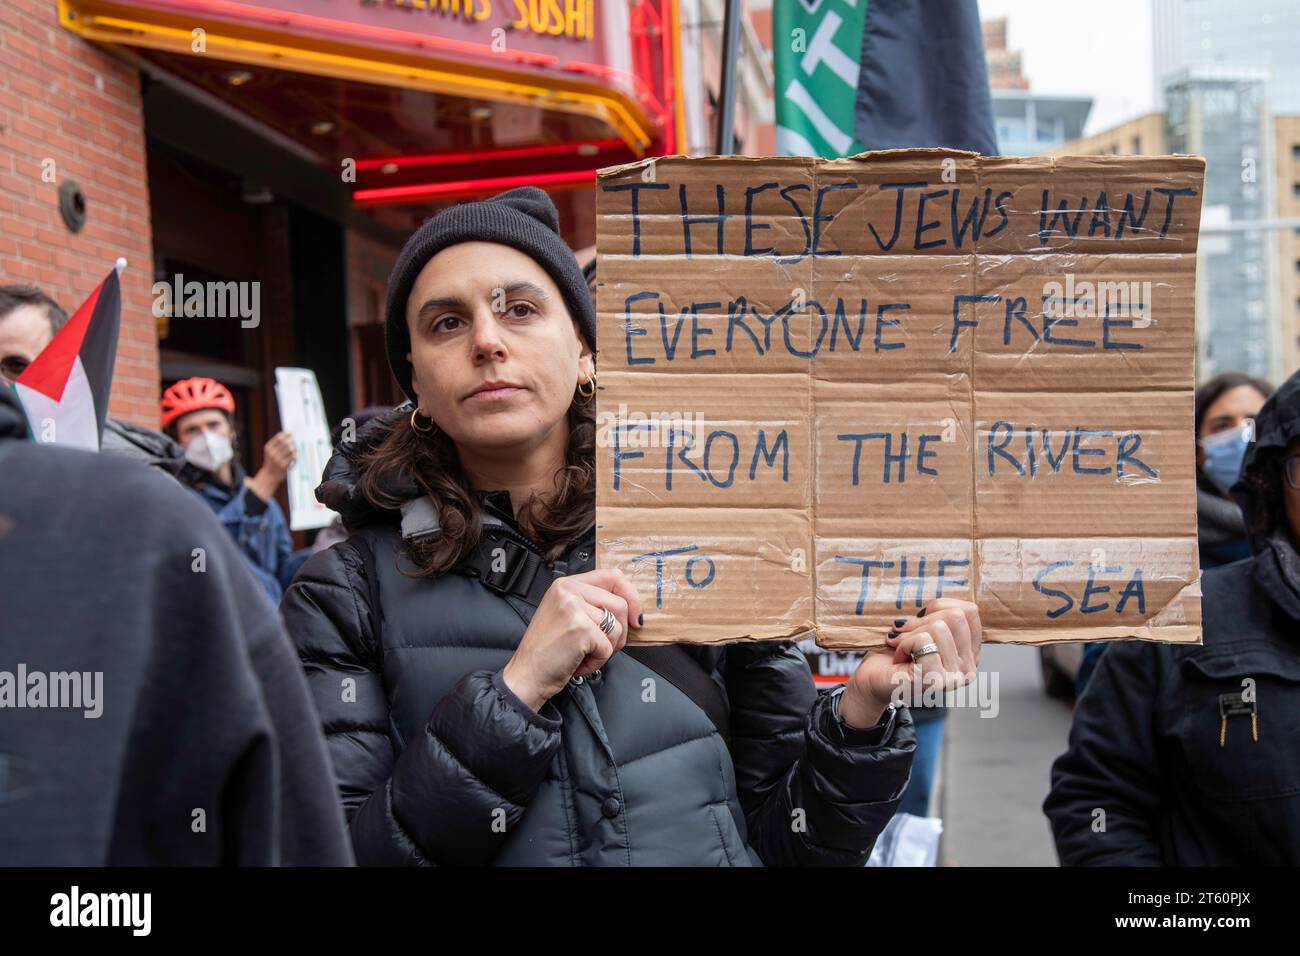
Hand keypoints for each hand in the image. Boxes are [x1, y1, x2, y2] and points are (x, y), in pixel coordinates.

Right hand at [244, 432, 296, 502]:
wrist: (269, 476)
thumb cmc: (272, 461)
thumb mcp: (270, 451)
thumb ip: (277, 443)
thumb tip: (289, 433)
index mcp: (268, 448)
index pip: (279, 437)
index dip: (286, 434)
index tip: (291, 433)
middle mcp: (272, 453)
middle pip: (286, 442)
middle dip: (291, 440)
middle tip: (294, 441)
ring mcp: (278, 460)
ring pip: (291, 449)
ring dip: (295, 448)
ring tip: (294, 449)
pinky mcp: (284, 466)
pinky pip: (293, 457)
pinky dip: (295, 456)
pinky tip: (294, 457)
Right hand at [502, 569, 643, 711]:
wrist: (526, 674)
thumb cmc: (548, 650)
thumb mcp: (567, 614)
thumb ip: (592, 603)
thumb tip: (631, 606)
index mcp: (567, 584)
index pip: (612, 576)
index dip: (631, 596)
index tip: (635, 616)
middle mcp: (569, 591)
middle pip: (620, 605)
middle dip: (618, 633)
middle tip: (598, 646)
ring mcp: (574, 608)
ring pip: (617, 628)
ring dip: (606, 649)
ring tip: (584, 654)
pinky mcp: (580, 629)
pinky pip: (607, 647)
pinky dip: (597, 661)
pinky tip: (578, 661)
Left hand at [840, 598, 982, 728]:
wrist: (872, 679)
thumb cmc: (894, 654)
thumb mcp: (922, 627)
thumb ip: (939, 615)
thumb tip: (935, 606)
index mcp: (969, 652)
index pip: (970, 612)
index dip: (939, 607)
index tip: (921, 620)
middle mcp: (968, 668)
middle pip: (957, 616)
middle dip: (922, 620)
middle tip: (905, 635)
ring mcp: (954, 677)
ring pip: (940, 627)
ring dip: (911, 634)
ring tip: (902, 649)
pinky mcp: (936, 679)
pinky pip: (923, 641)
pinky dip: (904, 644)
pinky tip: (900, 658)